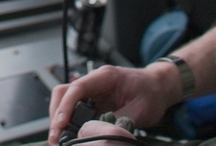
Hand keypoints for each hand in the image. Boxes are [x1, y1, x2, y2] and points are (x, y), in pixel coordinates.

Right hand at [47, 64, 173, 144]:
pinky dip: (69, 122)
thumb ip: (119, 120)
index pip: (77, 88)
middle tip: (56, 137)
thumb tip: (101, 133)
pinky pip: (75, 110)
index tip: (60, 124)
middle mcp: (94, 82)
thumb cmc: (151, 91)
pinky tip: (70, 134)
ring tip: (60, 138)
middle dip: (57, 114)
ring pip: (66, 101)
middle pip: (64, 93)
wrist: (159, 87)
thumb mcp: (139, 109)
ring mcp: (92, 92)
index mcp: (105, 77)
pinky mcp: (93, 102)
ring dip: (60, 119)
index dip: (65, 106)